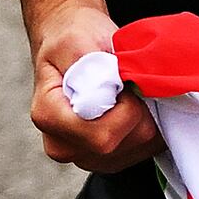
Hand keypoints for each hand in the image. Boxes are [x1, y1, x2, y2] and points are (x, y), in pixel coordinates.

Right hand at [27, 1, 156, 172]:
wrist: (72, 46)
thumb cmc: (73, 40)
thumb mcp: (77, 42)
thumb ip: (92, 67)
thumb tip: (116, 86)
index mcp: (49, 118)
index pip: (102, 135)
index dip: (127, 109)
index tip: (122, 81)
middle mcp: (62, 145)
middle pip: (124, 143)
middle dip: (139, 110)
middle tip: (128, 84)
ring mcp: (84, 156)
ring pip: (140, 147)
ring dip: (146, 117)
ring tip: (128, 93)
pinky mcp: (107, 159)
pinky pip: (146, 149)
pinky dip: (149, 125)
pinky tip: (135, 105)